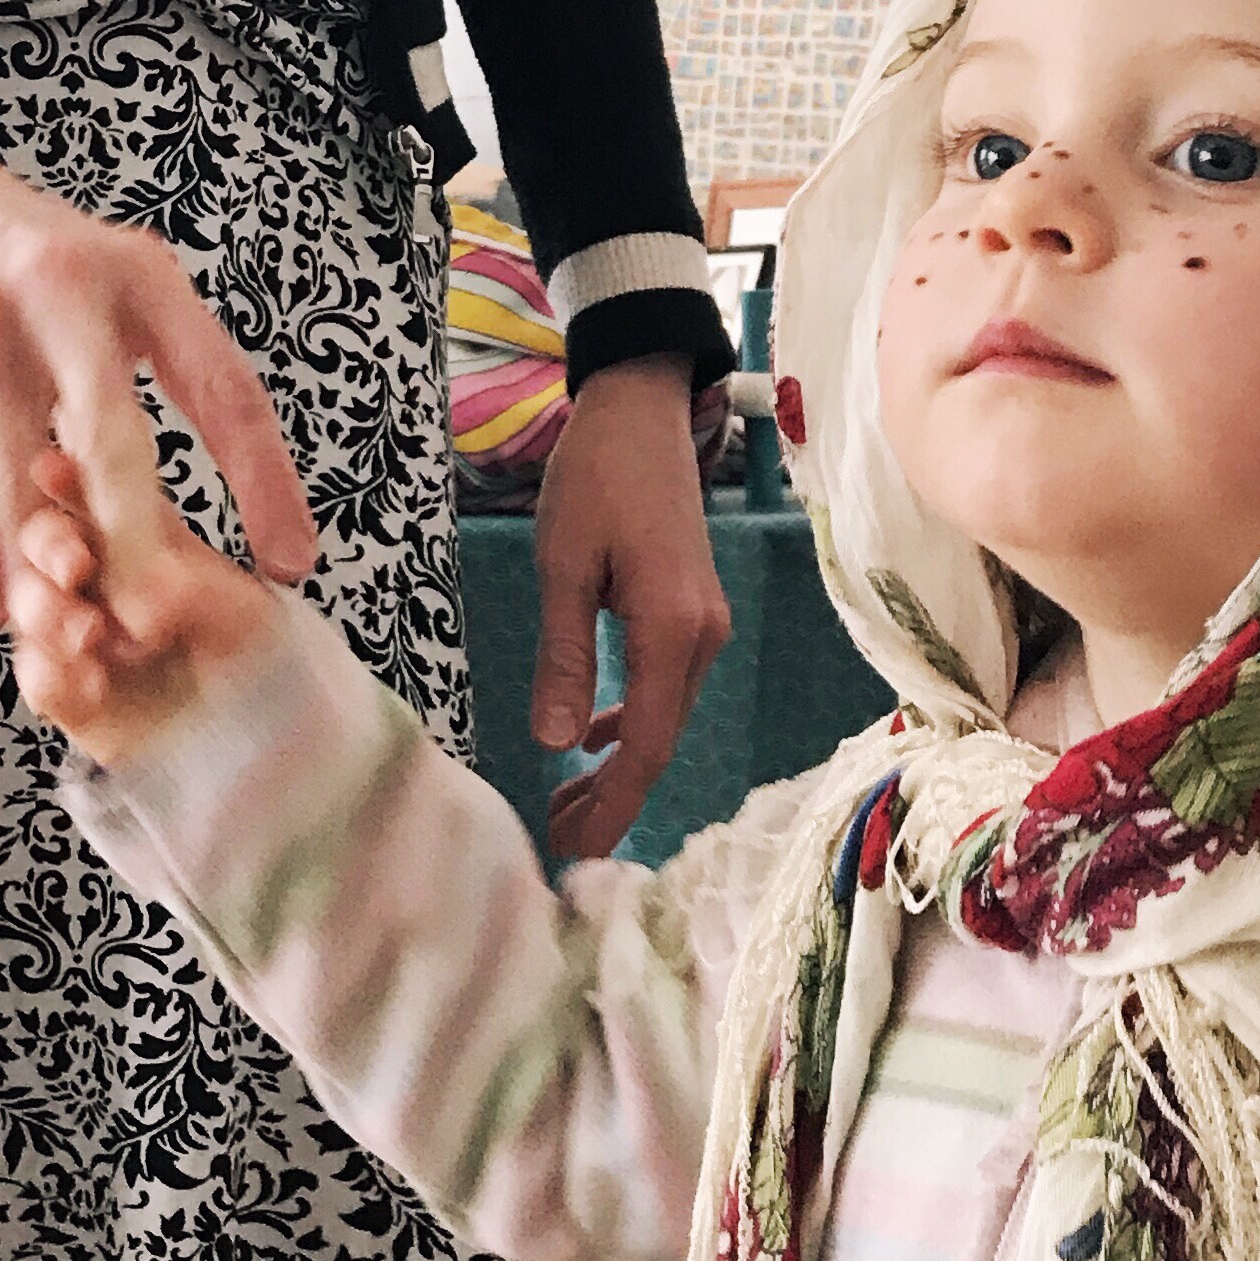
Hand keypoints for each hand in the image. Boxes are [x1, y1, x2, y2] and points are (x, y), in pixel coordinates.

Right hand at [0, 95, 319, 634]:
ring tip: (65, 632)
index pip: (224, 387)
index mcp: (139, 277)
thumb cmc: (24, 254)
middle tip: (155, 621)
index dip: (264, 480)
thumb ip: (162, 357)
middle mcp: (63, 291)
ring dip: (40, 566)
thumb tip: (236, 476)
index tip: (291, 560)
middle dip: (136, 545)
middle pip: (115, 440)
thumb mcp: (111, 272)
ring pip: (16, 475)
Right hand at [12, 433, 281, 766]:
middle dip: (48, 542)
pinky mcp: (68, 690)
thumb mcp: (246, 614)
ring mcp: (80, 631)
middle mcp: (106, 579)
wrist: (259, 750)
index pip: (99, 493)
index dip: (69, 478)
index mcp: (147, 539)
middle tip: (73, 565)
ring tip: (88, 633)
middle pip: (45, 539)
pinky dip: (51, 673)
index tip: (55, 471)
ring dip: (45, 609)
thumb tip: (143, 589)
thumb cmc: (263, 665)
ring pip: (28, 601)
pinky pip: (34, 672)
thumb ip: (192, 590)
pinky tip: (90, 683)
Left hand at [530, 358, 729, 859]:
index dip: (614, 804)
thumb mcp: (563, 565)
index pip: (647, 743)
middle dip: (611, 797)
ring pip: (663, 716)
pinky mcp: (691, 610)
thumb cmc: (596, 476)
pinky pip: (664, 684)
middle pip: (660, 740)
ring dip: (618, 763)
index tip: (576, 851)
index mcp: (673, 628)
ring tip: (564, 805)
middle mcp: (702, 636)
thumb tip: (556, 743)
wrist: (641, 409)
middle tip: (557, 841)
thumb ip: (563, 656)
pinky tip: (592, 739)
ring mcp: (704, 624)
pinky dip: (629, 720)